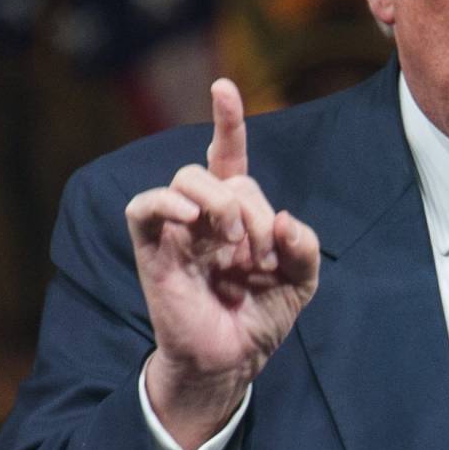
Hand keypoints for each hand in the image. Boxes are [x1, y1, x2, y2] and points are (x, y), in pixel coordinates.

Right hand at [125, 78, 319, 449]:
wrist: (231, 361)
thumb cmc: (260, 318)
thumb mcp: (301, 281)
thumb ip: (304, 246)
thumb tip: (285, 220)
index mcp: (238, 213)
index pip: (229, 156)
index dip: (227, 122)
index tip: (223, 88)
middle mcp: (205, 214)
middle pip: (222, 174)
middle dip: (252, 209)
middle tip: (260, 255)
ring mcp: (176, 229)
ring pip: (188, 180)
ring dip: (222, 207)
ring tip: (235, 250)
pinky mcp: (152, 249)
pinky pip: (144, 207)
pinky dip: (166, 203)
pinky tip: (192, 220)